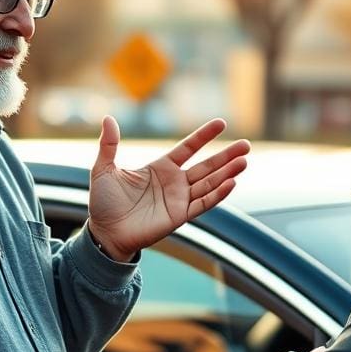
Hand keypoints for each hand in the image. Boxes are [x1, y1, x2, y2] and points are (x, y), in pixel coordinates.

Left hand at [88, 116, 250, 260]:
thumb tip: (108, 118)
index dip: (203, 136)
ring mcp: (179, 199)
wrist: (104, 233)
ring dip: (227, 173)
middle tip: (246, 145)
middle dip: (226, 155)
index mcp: (160, 168)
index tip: (221, 123)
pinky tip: (231, 183)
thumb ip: (109, 145)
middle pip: (206, 166)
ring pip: (209, 183)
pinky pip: (203, 203)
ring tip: (244, 161)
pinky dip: (218, 194)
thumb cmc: (103, 203)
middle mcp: (174, 182)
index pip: (188, 148)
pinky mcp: (180, 216)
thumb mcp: (104, 169)